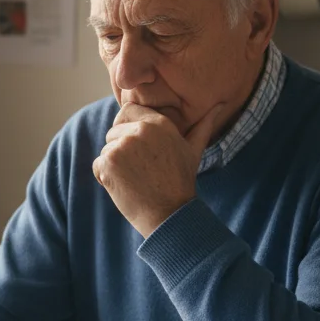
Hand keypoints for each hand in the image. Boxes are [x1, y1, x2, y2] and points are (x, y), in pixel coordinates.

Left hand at [92, 102, 224, 236]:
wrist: (169, 214)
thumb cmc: (181, 182)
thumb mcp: (193, 150)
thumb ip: (203, 125)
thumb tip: (221, 105)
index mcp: (157, 123)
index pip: (127, 110)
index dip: (128, 127)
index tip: (138, 147)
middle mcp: (138, 130)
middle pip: (114, 130)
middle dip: (121, 148)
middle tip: (141, 168)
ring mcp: (121, 146)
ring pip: (106, 149)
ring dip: (114, 164)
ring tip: (136, 178)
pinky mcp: (107, 163)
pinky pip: (98, 165)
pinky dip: (105, 177)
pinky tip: (126, 186)